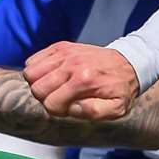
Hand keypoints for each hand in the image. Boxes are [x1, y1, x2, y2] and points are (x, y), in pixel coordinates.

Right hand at [23, 42, 139, 118]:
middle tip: (61, 97)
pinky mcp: (61, 46)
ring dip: (39, 83)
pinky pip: (33, 59)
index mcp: (84, 81)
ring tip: (55, 86)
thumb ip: (92, 112)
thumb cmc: (120, 89)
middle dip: (45, 98)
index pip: (50, 103)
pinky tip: (52, 75)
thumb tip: (71, 108)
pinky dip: (37, 69)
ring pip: (30, 72)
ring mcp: (65, 53)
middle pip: (37, 88)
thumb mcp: (115, 109)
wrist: (128, 63)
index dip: (56, 110)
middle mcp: (72, 64)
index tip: (68, 107)